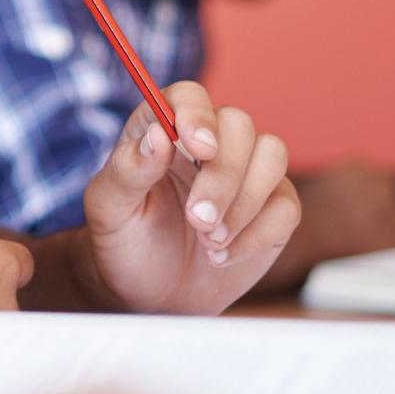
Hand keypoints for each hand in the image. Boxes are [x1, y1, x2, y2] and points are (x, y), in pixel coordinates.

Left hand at [79, 85, 298, 314]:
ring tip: (210, 241)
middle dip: (223, 176)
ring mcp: (246, 174)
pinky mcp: (272, 209)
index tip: (199, 147)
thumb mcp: (108, 211)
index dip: (197, 115)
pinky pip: (286, 205)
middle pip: (239, 125)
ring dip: (245, 203)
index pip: (188, 97)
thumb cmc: (125, 244)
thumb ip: (127, 171)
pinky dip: (257, 234)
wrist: (151, 295)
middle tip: (198, 221)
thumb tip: (157, 135)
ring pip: (273, 155)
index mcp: (165, 131)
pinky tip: (222, 257)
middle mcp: (210, 144)